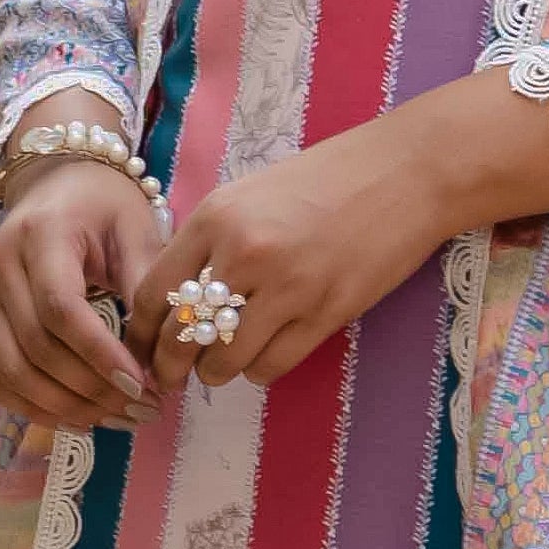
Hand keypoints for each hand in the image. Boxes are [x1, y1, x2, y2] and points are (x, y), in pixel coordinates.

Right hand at [0, 160, 164, 429]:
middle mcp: (0, 268)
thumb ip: (145, 286)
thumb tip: (160, 355)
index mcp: (40, 236)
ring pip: (13, 373)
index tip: (142, 385)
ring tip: (121, 419)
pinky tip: (82, 419)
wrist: (57, 184)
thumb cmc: (104, 205)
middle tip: (145, 409)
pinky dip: (37, 408)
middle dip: (93, 390)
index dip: (99, 355)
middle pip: (37, 348)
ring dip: (68, 408)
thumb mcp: (136, 230)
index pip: (60, 309)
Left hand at [127, 122, 460, 396]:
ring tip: (221, 367)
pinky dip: (259, 371)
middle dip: (170, 366)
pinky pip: (272, 365)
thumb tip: (177, 295)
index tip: (143, 347)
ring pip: (225, 360)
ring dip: (217, 372)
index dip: (141, 333)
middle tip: (172, 376)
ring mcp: (288, 285)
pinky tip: (262, 360)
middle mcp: (245, 252)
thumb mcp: (252, 193)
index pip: (154, 293)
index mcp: (217, 217)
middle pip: (183, 334)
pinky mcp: (328, 311)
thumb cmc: (329, 177)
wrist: (407, 172)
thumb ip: (212, 239)